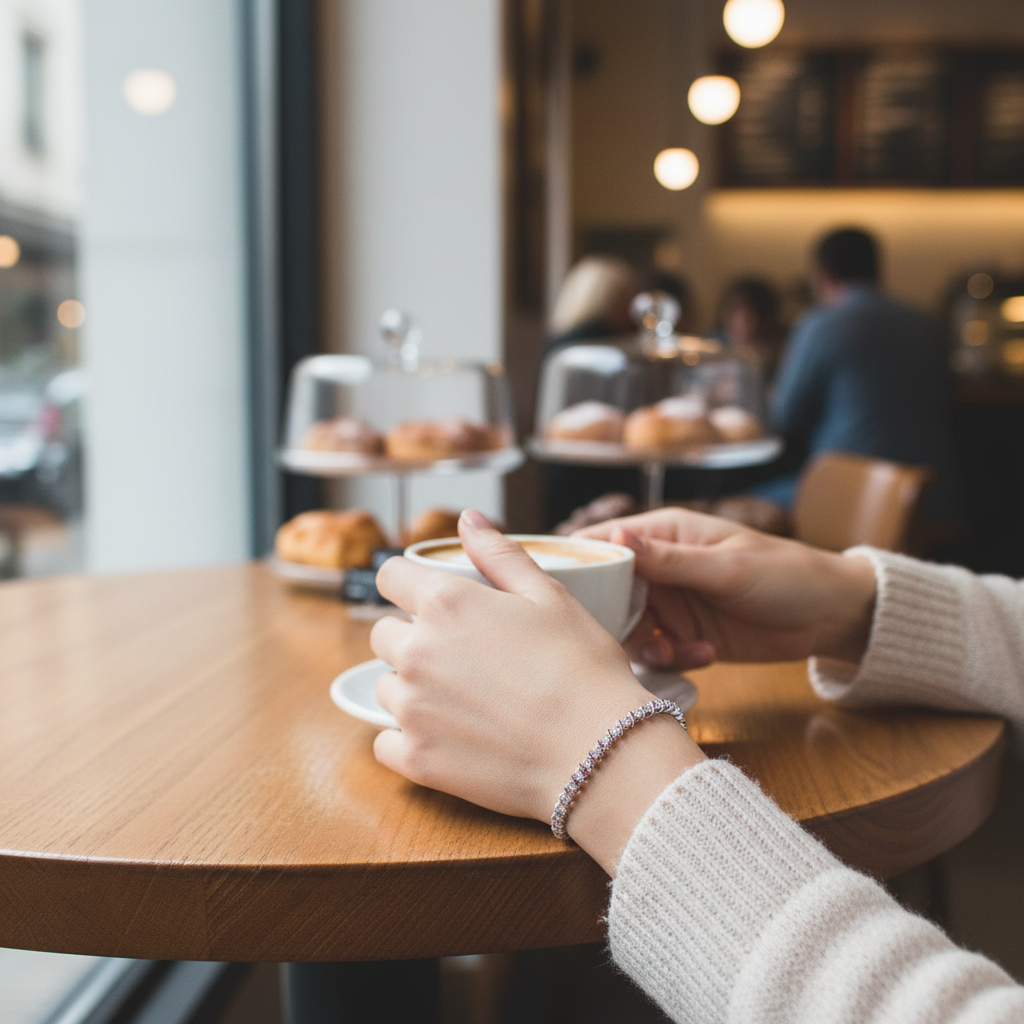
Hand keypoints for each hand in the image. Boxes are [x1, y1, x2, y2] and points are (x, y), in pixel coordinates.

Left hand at [370, 510, 704, 874]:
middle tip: (462, 655)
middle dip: (413, 637)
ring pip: (386, 687)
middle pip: (383, 634)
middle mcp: (417, 652)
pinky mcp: (417, 759)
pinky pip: (387, 742)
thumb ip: (500, 555)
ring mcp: (412, 709)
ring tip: (464, 699)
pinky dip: (410, 738)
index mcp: (446, 603)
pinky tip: (452, 737)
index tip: (427, 597)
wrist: (601, 754)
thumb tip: (468, 520)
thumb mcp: (550, 596)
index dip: (408, 583)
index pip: (389, 575)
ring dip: (412, 688)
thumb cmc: (583, 669)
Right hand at [578, 508, 876, 669]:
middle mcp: (661, 569)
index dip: (579, 561)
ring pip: (631, 628)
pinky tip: (704, 656)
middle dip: (614, 617)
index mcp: (665, 535)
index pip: (605, 540)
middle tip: (635, 633)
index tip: (564, 590)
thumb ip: (670, 560)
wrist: (831, 616)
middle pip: (609, 592)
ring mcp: (672, 604)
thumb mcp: (727, 566)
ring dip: (647, 644)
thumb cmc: (787, 573)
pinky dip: (673, 658)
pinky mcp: (686, 636)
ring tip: (675, 651)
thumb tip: (616, 534)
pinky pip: (659, 651)